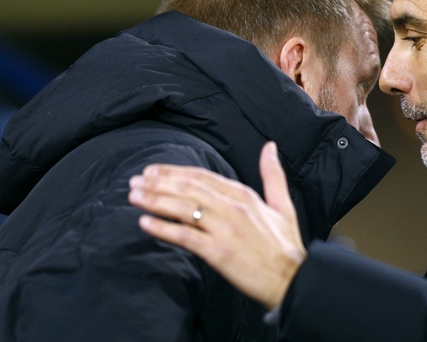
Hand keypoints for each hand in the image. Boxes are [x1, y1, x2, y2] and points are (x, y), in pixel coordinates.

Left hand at [128, 142, 305, 309]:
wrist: (293, 278)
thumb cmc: (286, 245)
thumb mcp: (283, 205)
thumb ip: (272, 175)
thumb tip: (270, 147)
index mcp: (244, 195)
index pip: (203, 177)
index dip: (175, 172)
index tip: (153, 171)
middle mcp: (232, 208)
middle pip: (188, 189)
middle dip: (159, 183)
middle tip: (135, 181)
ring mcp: (224, 229)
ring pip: (183, 208)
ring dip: (155, 200)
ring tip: (134, 196)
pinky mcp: (218, 252)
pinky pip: (185, 236)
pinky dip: (163, 228)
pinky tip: (145, 223)